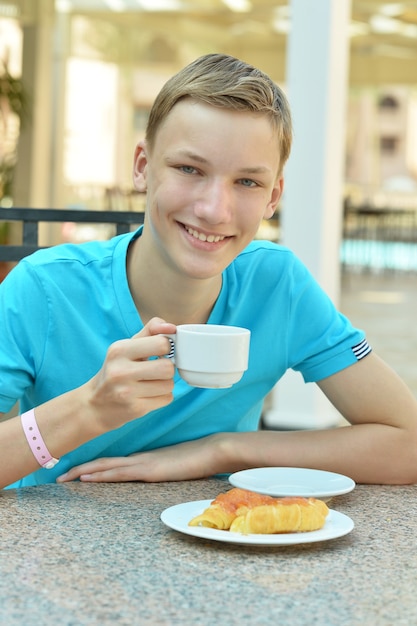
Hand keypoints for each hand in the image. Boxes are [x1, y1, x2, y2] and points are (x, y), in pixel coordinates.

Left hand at [57, 435, 225, 482]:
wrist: (214, 450)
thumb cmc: (200, 458)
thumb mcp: (177, 466)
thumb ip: (164, 469)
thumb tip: (156, 474)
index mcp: (145, 460)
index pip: (113, 463)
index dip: (92, 466)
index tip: (74, 471)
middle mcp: (140, 460)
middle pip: (104, 464)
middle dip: (80, 470)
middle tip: (58, 475)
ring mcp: (144, 464)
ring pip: (107, 467)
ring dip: (84, 472)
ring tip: (64, 477)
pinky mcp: (150, 470)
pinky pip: (120, 472)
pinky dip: (101, 474)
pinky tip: (88, 477)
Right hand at [84, 317, 175, 432]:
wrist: (94, 405)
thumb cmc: (115, 371)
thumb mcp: (127, 347)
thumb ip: (150, 331)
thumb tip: (171, 327)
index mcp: (119, 350)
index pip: (161, 343)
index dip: (167, 348)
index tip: (160, 352)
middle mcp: (120, 371)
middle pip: (168, 367)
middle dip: (167, 369)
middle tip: (156, 370)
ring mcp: (127, 392)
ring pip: (169, 384)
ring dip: (165, 384)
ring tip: (150, 384)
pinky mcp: (135, 409)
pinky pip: (167, 399)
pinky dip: (162, 397)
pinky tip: (148, 395)